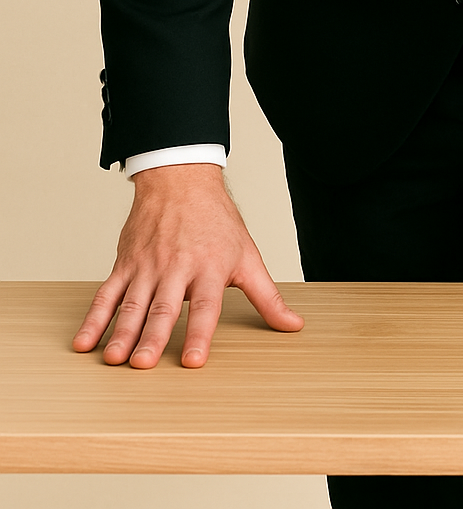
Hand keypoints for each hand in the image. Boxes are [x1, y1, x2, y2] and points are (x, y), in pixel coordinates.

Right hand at [73, 163, 303, 368]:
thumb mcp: (248, 256)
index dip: (200, 333)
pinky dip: (94, 319)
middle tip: (143, 365)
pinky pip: (107, 294)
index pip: (206, 306)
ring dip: (121, 333)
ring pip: (133, 304)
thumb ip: (267, 297)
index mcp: (210, 267)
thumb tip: (294, 325)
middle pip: (164, 307)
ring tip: (114, 359)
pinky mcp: (126, 264)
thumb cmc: (216, 221)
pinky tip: (85, 342)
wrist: (181, 180)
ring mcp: (148, 265)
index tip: (193, 360)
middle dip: (153, 338)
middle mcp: (177, 267)